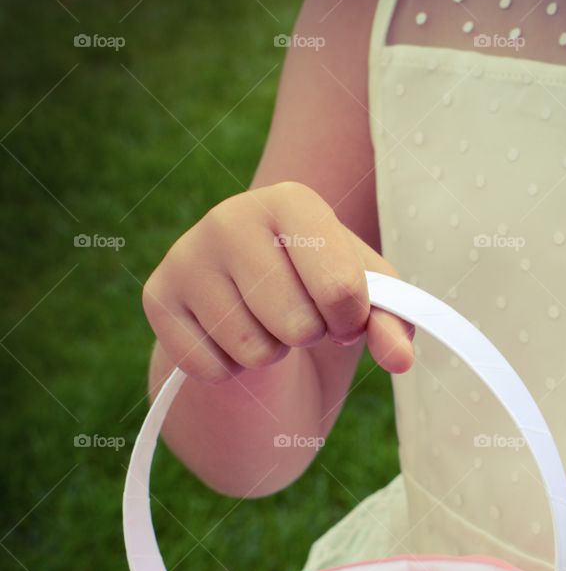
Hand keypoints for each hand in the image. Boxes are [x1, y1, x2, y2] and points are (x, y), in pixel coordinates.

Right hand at [142, 181, 413, 380]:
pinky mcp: (158, 297)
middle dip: (307, 338)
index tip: (342, 311)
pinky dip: (229, 369)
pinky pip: (210, 368)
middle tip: (296, 316)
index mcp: (292, 201)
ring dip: (269, 354)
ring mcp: (187, 255)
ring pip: (252, 352)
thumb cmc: (317, 286)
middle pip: (296, 328)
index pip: (341, 290)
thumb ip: (392, 322)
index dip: (352, 321)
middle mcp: (231, 216)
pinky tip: (227, 335)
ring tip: (262, 321)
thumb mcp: (365, 296)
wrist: (248, 289)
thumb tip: (401, 359)